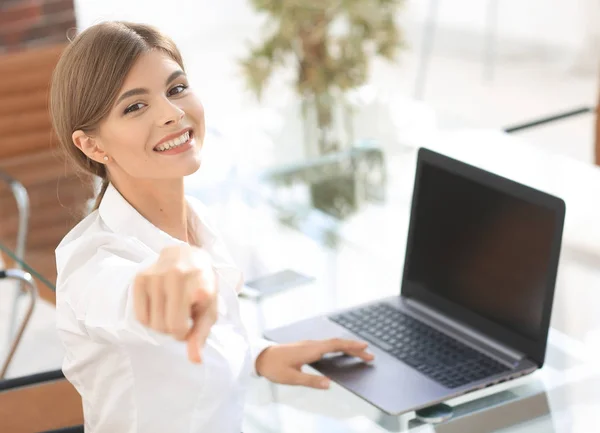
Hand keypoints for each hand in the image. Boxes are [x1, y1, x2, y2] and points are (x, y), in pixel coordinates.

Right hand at [133, 245, 216, 363]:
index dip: (189, 324)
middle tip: (184, 318)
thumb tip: (195, 360)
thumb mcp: (209, 309)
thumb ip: (201, 335)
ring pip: (154, 324)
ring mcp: (156, 275)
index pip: (189, 314)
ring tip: (173, 309)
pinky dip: (151, 320)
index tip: (194, 313)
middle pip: (169, 328)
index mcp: (200, 282)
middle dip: (177, 331)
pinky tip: (160, 308)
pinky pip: (141, 317)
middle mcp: (177, 275)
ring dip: (164, 325)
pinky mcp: (140, 278)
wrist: (186, 255)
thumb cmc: (201, 287)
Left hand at [255, 339, 373, 388]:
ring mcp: (309, 344)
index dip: (351, 345)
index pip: (335, 345)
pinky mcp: (307, 347)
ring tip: (361, 354)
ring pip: (333, 343)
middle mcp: (312, 344)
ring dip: (348, 347)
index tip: (365, 347)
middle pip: (337, 343)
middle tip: (370, 355)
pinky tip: (341, 352)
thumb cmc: (274, 367)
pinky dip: (339, 347)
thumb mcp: (292, 378)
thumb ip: (311, 381)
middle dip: (355, 348)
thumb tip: (329, 384)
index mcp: (311, 350)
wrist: (261, 357)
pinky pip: (327, 345)